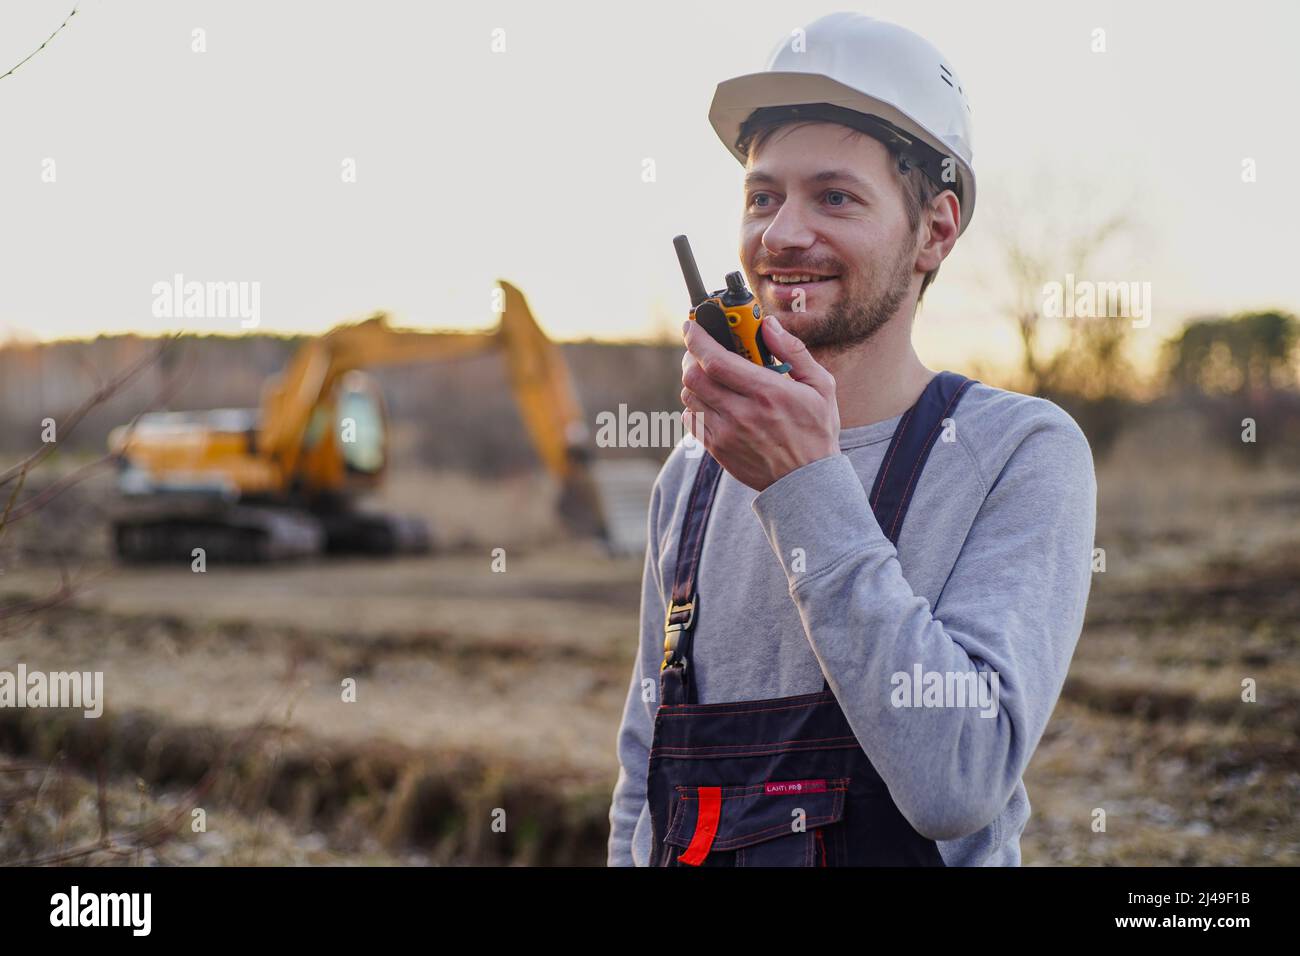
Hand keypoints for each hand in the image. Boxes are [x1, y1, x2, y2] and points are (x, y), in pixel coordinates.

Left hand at [680, 314, 839, 490]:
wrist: (807, 482)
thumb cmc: (816, 431)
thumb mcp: (820, 386)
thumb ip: (793, 351)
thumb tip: (769, 325)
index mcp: (767, 393)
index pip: (715, 360)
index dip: (697, 338)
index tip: (692, 326)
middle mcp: (742, 413)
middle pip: (694, 376)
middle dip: (692, 356)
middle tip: (701, 350)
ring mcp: (726, 434)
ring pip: (689, 396)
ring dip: (694, 380)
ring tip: (709, 375)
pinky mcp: (718, 450)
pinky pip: (692, 420)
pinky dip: (696, 405)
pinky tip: (713, 401)